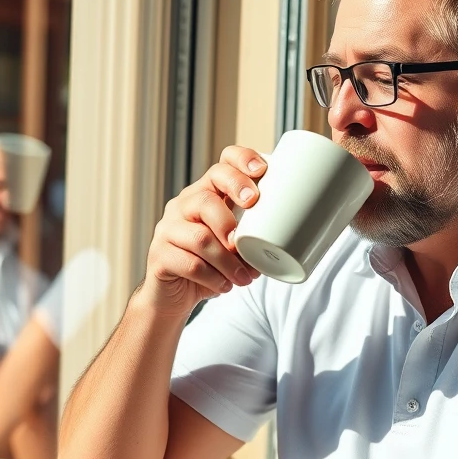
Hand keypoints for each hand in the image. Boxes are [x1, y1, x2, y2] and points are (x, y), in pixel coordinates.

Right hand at [140, 146, 265, 317]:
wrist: (173, 297)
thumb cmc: (211, 266)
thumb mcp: (236, 247)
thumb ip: (256, 238)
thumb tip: (298, 238)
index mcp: (206, 194)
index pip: (222, 164)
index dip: (241, 161)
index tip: (262, 172)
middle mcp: (184, 206)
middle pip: (206, 199)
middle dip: (231, 219)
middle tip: (244, 239)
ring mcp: (168, 230)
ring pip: (201, 237)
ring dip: (228, 261)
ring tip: (245, 278)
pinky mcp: (159, 257)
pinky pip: (190, 264)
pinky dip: (213, 277)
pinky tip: (225, 286)